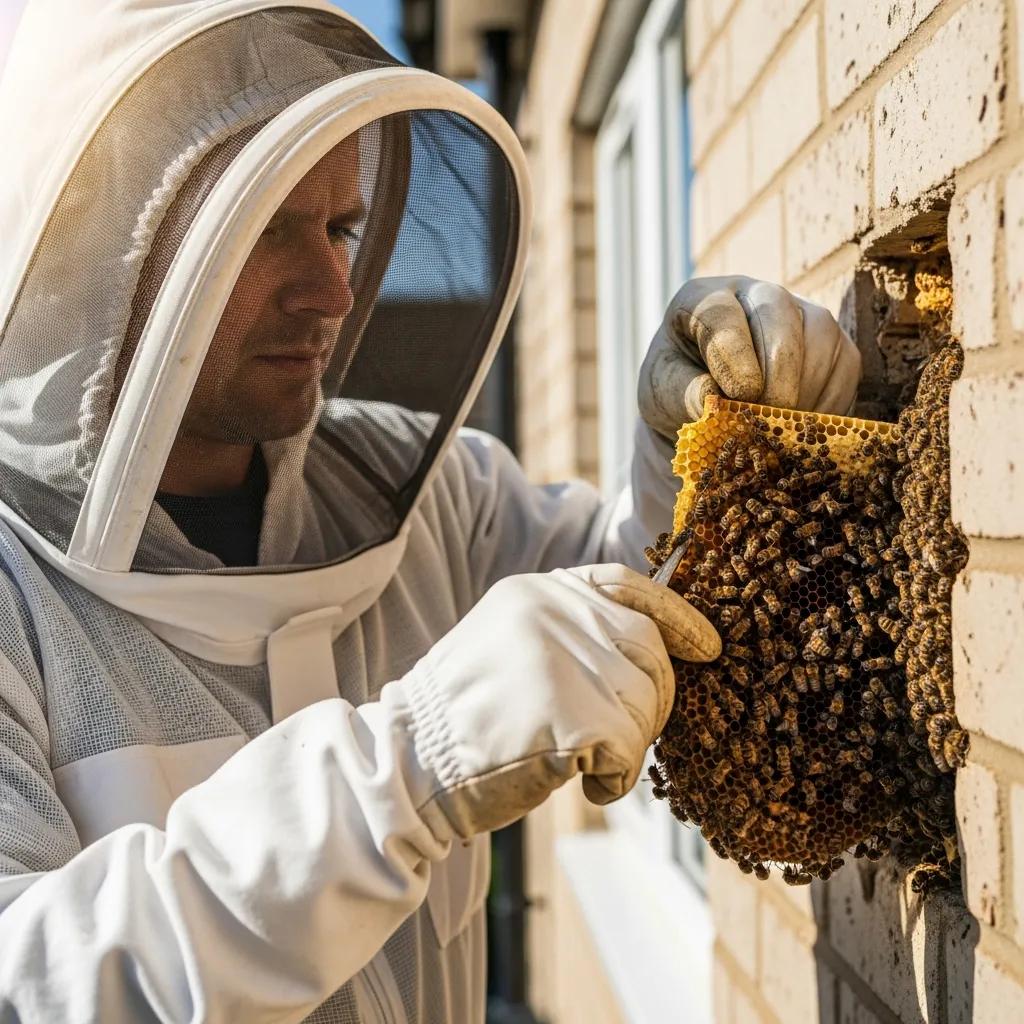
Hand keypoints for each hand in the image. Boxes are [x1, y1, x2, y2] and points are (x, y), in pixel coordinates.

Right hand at [401, 564, 719, 838]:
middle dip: (653, 700)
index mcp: (539, 591)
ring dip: (630, 744)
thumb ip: (570, 632)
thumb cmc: (463, 715)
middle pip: (648, 649)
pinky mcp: (570, 713)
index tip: (708, 647)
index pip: (628, 586)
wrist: (407, 761)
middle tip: (625, 738)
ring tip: (589, 763)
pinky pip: (629, 749)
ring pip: (644, 702)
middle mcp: (553, 613)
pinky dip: (617, 777)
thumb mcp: (509, 641)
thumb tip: (648, 650)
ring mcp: (562, 659)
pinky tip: (585, 783)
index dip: (677, 616)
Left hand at [638, 276, 861, 438]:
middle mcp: (755, 295)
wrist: (707, 403)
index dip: (733, 354)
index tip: (738, 395)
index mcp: (703, 298)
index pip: (721, 313)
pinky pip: (845, 365)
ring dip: (805, 389)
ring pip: (820, 336)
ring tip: (784, 428)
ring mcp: (800, 313)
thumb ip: (682, 394)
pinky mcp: (833, 343)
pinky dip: (828, 402)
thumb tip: (711, 400)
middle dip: (777, 372)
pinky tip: (805, 428)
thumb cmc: (680, 389)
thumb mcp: (663, 393)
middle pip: (779, 315)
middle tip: (768, 417)